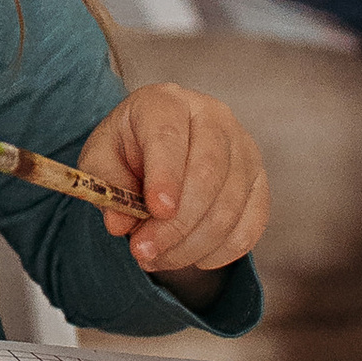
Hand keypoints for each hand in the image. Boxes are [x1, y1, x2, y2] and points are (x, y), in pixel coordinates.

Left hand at [81, 83, 268, 283]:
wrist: (160, 148)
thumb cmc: (129, 150)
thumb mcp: (101, 158)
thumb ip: (106, 186)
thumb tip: (119, 223)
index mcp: (166, 102)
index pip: (170, 135)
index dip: (166, 175)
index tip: (157, 211)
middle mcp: (213, 117)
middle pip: (208, 172)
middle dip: (177, 223)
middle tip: (145, 252)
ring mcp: (243, 148)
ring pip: (230, 205)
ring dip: (194, 244)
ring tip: (158, 258)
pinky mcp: (260, 180)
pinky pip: (251, 224)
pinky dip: (222, 251)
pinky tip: (193, 258)